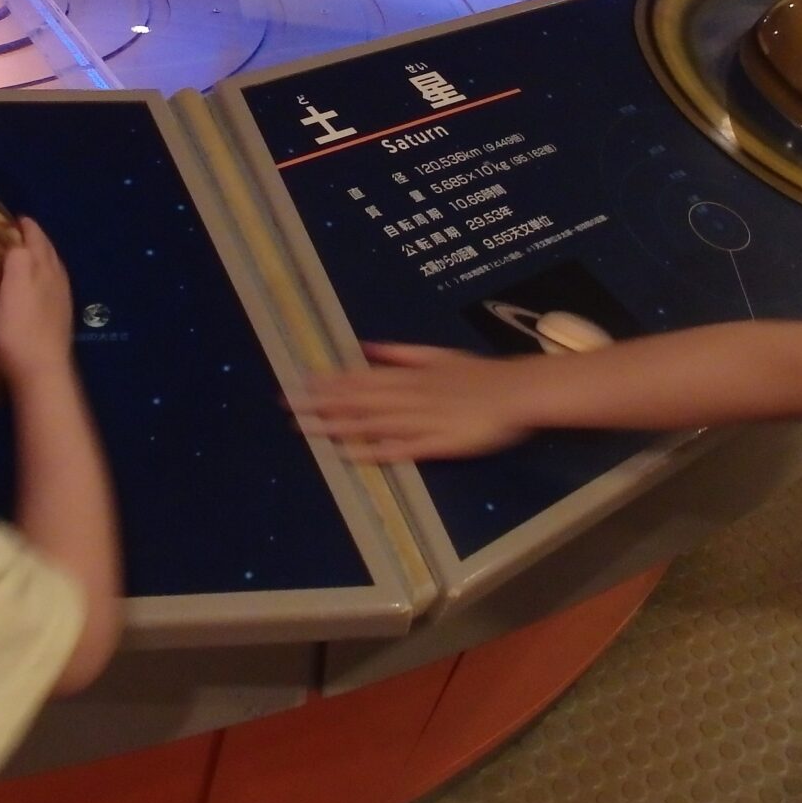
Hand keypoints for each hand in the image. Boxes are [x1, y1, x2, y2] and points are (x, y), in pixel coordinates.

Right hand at [0, 217, 75, 393]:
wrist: (42, 371)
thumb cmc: (21, 329)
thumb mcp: (13, 288)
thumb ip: (18, 260)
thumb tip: (18, 240)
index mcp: (46, 269)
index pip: (37, 239)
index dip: (27, 227)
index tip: (15, 216)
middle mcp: (58, 280)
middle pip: (48, 252)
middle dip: (35, 239)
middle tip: (19, 231)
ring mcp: (62, 300)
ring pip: (52, 268)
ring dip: (41, 257)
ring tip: (26, 254)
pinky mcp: (59, 318)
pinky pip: (52, 285)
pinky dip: (43, 276)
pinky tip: (37, 286)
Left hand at [298, 342, 539, 462]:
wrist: (514, 392)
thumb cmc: (478, 374)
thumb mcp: (437, 355)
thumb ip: (400, 353)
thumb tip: (364, 348)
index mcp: (408, 375)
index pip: (360, 379)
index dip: (328, 382)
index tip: (298, 383)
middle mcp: (409, 396)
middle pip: (358, 400)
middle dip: (321, 404)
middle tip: (287, 405)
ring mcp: (421, 420)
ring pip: (372, 423)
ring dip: (337, 426)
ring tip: (306, 429)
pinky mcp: (436, 444)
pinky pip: (400, 448)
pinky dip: (373, 451)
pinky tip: (348, 455)